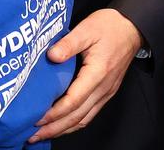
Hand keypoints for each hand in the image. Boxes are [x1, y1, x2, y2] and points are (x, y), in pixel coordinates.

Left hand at [29, 9, 141, 142]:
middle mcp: (103, 88)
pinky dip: (73, 123)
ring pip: (83, 119)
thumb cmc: (109, 27)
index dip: (54, 112)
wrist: (131, 28)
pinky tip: (61, 125)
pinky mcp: (105, 92)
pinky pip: (89, 114)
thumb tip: (51, 56)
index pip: (74, 100)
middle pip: (77, 116)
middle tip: (32, 136)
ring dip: (62, 129)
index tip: (36, 118)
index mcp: (97, 73)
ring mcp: (105, 92)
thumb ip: (68, 44)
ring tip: (42, 134)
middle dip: (54, 128)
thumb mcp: (86, 29)